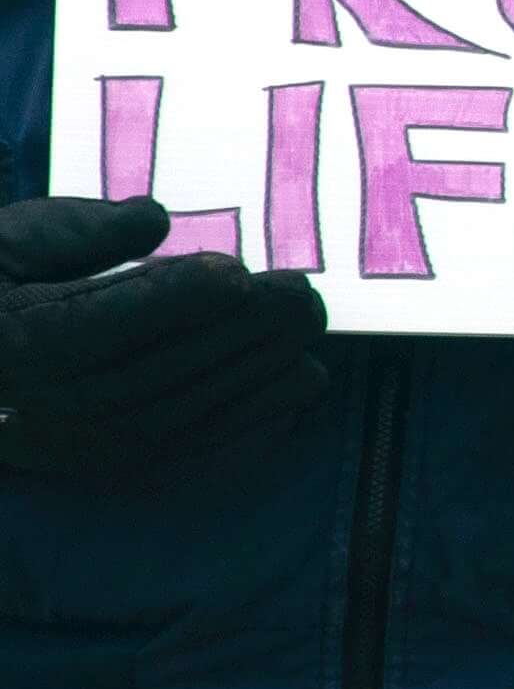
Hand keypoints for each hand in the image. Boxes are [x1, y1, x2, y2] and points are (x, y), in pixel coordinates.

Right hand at [0, 196, 326, 482]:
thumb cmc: (1, 285)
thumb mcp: (16, 242)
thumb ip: (78, 232)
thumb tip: (154, 220)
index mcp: (10, 344)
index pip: (92, 329)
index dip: (169, 302)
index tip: (233, 273)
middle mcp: (40, 407)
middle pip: (149, 376)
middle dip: (235, 335)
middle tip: (300, 294)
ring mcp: (77, 447)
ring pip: (176, 419)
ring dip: (255, 378)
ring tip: (308, 329)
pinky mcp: (111, 468)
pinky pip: (187, 456)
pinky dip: (247, 426)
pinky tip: (297, 388)